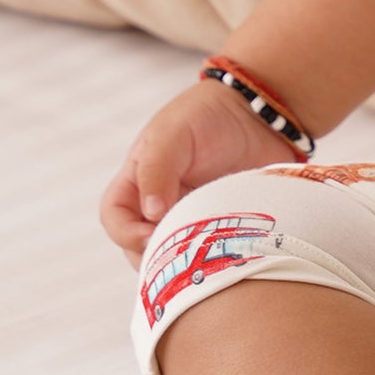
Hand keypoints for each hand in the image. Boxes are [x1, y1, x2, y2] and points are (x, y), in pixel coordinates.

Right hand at [98, 78, 304, 267]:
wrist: (260, 113)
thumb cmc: (208, 115)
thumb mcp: (173, 133)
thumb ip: (156, 169)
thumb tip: (151, 214)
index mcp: (139, 180)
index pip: (114, 216)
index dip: (125, 232)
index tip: (151, 235)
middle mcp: (161, 204)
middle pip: (140, 247)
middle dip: (155, 257)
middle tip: (181, 255)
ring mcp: (192, 218)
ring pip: (175, 256)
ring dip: (185, 262)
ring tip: (206, 253)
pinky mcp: (222, 226)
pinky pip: (211, 253)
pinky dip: (216, 257)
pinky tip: (229, 250)